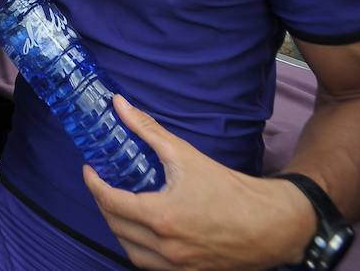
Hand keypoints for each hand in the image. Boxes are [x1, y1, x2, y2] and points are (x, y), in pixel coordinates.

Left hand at [83, 96, 313, 270]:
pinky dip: (138, 249)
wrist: (270, 224)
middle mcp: (165, 246)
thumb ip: (148, 129)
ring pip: (129, 251)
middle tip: (104, 185)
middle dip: (104, 204)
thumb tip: (120, 105)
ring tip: (119, 208)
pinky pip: (149, 266)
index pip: (110, 201)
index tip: (89, 170)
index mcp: (161, 216)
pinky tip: (142, 232)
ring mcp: (176, 265)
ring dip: (118, 229)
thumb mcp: (185, 155)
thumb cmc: (230, 189)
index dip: (94, 184)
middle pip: (116, 226)